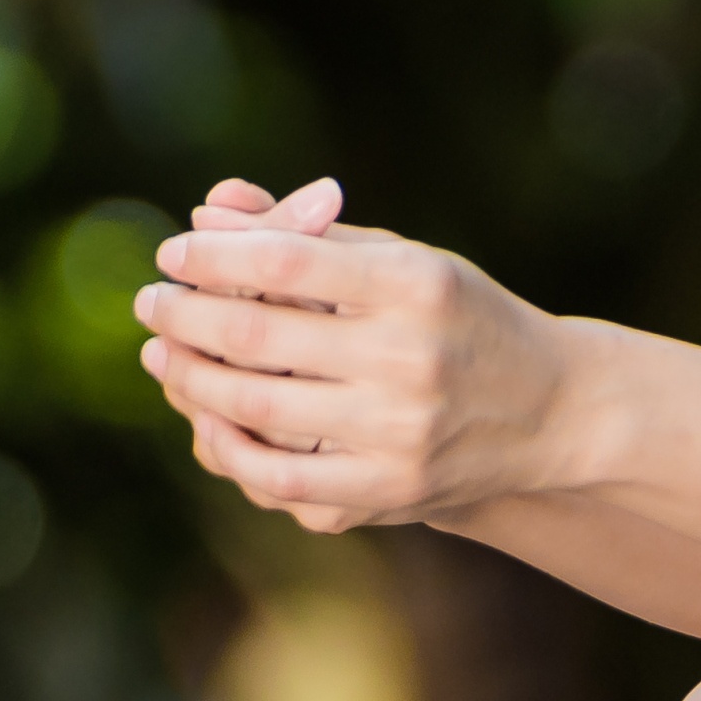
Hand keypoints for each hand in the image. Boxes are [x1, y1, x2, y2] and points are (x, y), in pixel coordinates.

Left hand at [136, 184, 574, 530]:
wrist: (551, 413)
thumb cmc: (458, 319)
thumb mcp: (402, 261)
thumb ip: (305, 235)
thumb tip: (207, 211)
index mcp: (415, 284)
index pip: (285, 260)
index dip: (213, 256)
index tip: (171, 254)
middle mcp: (408, 357)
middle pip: (258, 333)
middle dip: (184, 314)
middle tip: (149, 303)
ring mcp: (399, 431)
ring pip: (255, 407)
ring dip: (190, 378)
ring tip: (163, 355)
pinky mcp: (390, 489)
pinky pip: (280, 478)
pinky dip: (229, 448)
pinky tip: (204, 420)